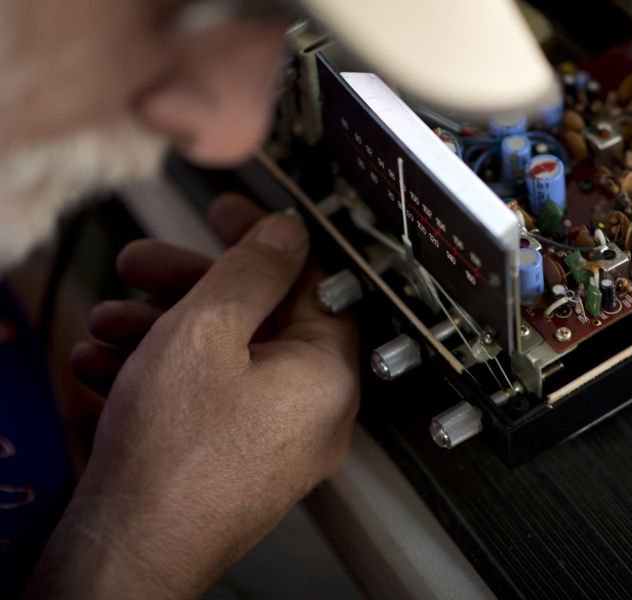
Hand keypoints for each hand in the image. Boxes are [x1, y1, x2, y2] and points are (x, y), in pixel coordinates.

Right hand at [27, 194, 360, 598]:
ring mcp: (277, 440)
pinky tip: (108, 366)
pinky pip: (210, 399)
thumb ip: (252, 270)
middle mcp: (313, 410)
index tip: (228, 219)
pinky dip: (164, 375)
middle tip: (145, 266)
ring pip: (226, 358)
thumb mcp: (206, 331)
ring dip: (163, 329)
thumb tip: (285, 233)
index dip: (263, 242)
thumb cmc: (171, 459)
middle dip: (191, 287)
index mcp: (328, 373)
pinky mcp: (239, 460)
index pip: (311, 282)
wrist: (127, 554)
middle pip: (260, 319)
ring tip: (110, 322)